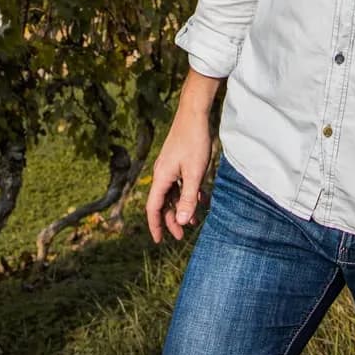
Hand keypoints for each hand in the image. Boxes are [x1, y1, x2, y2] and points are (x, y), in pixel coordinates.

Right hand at [145, 114, 213, 242]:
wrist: (194, 113)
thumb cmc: (194, 141)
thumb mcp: (195, 173)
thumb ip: (188, 198)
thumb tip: (181, 222)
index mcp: (161, 177)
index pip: (153, 207)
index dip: (155, 225)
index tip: (159, 241)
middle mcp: (162, 173)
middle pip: (162, 203)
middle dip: (171, 220)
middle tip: (183, 235)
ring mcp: (169, 166)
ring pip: (172, 194)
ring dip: (181, 207)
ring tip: (195, 220)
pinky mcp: (177, 161)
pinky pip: (179, 183)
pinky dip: (187, 194)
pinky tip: (200, 198)